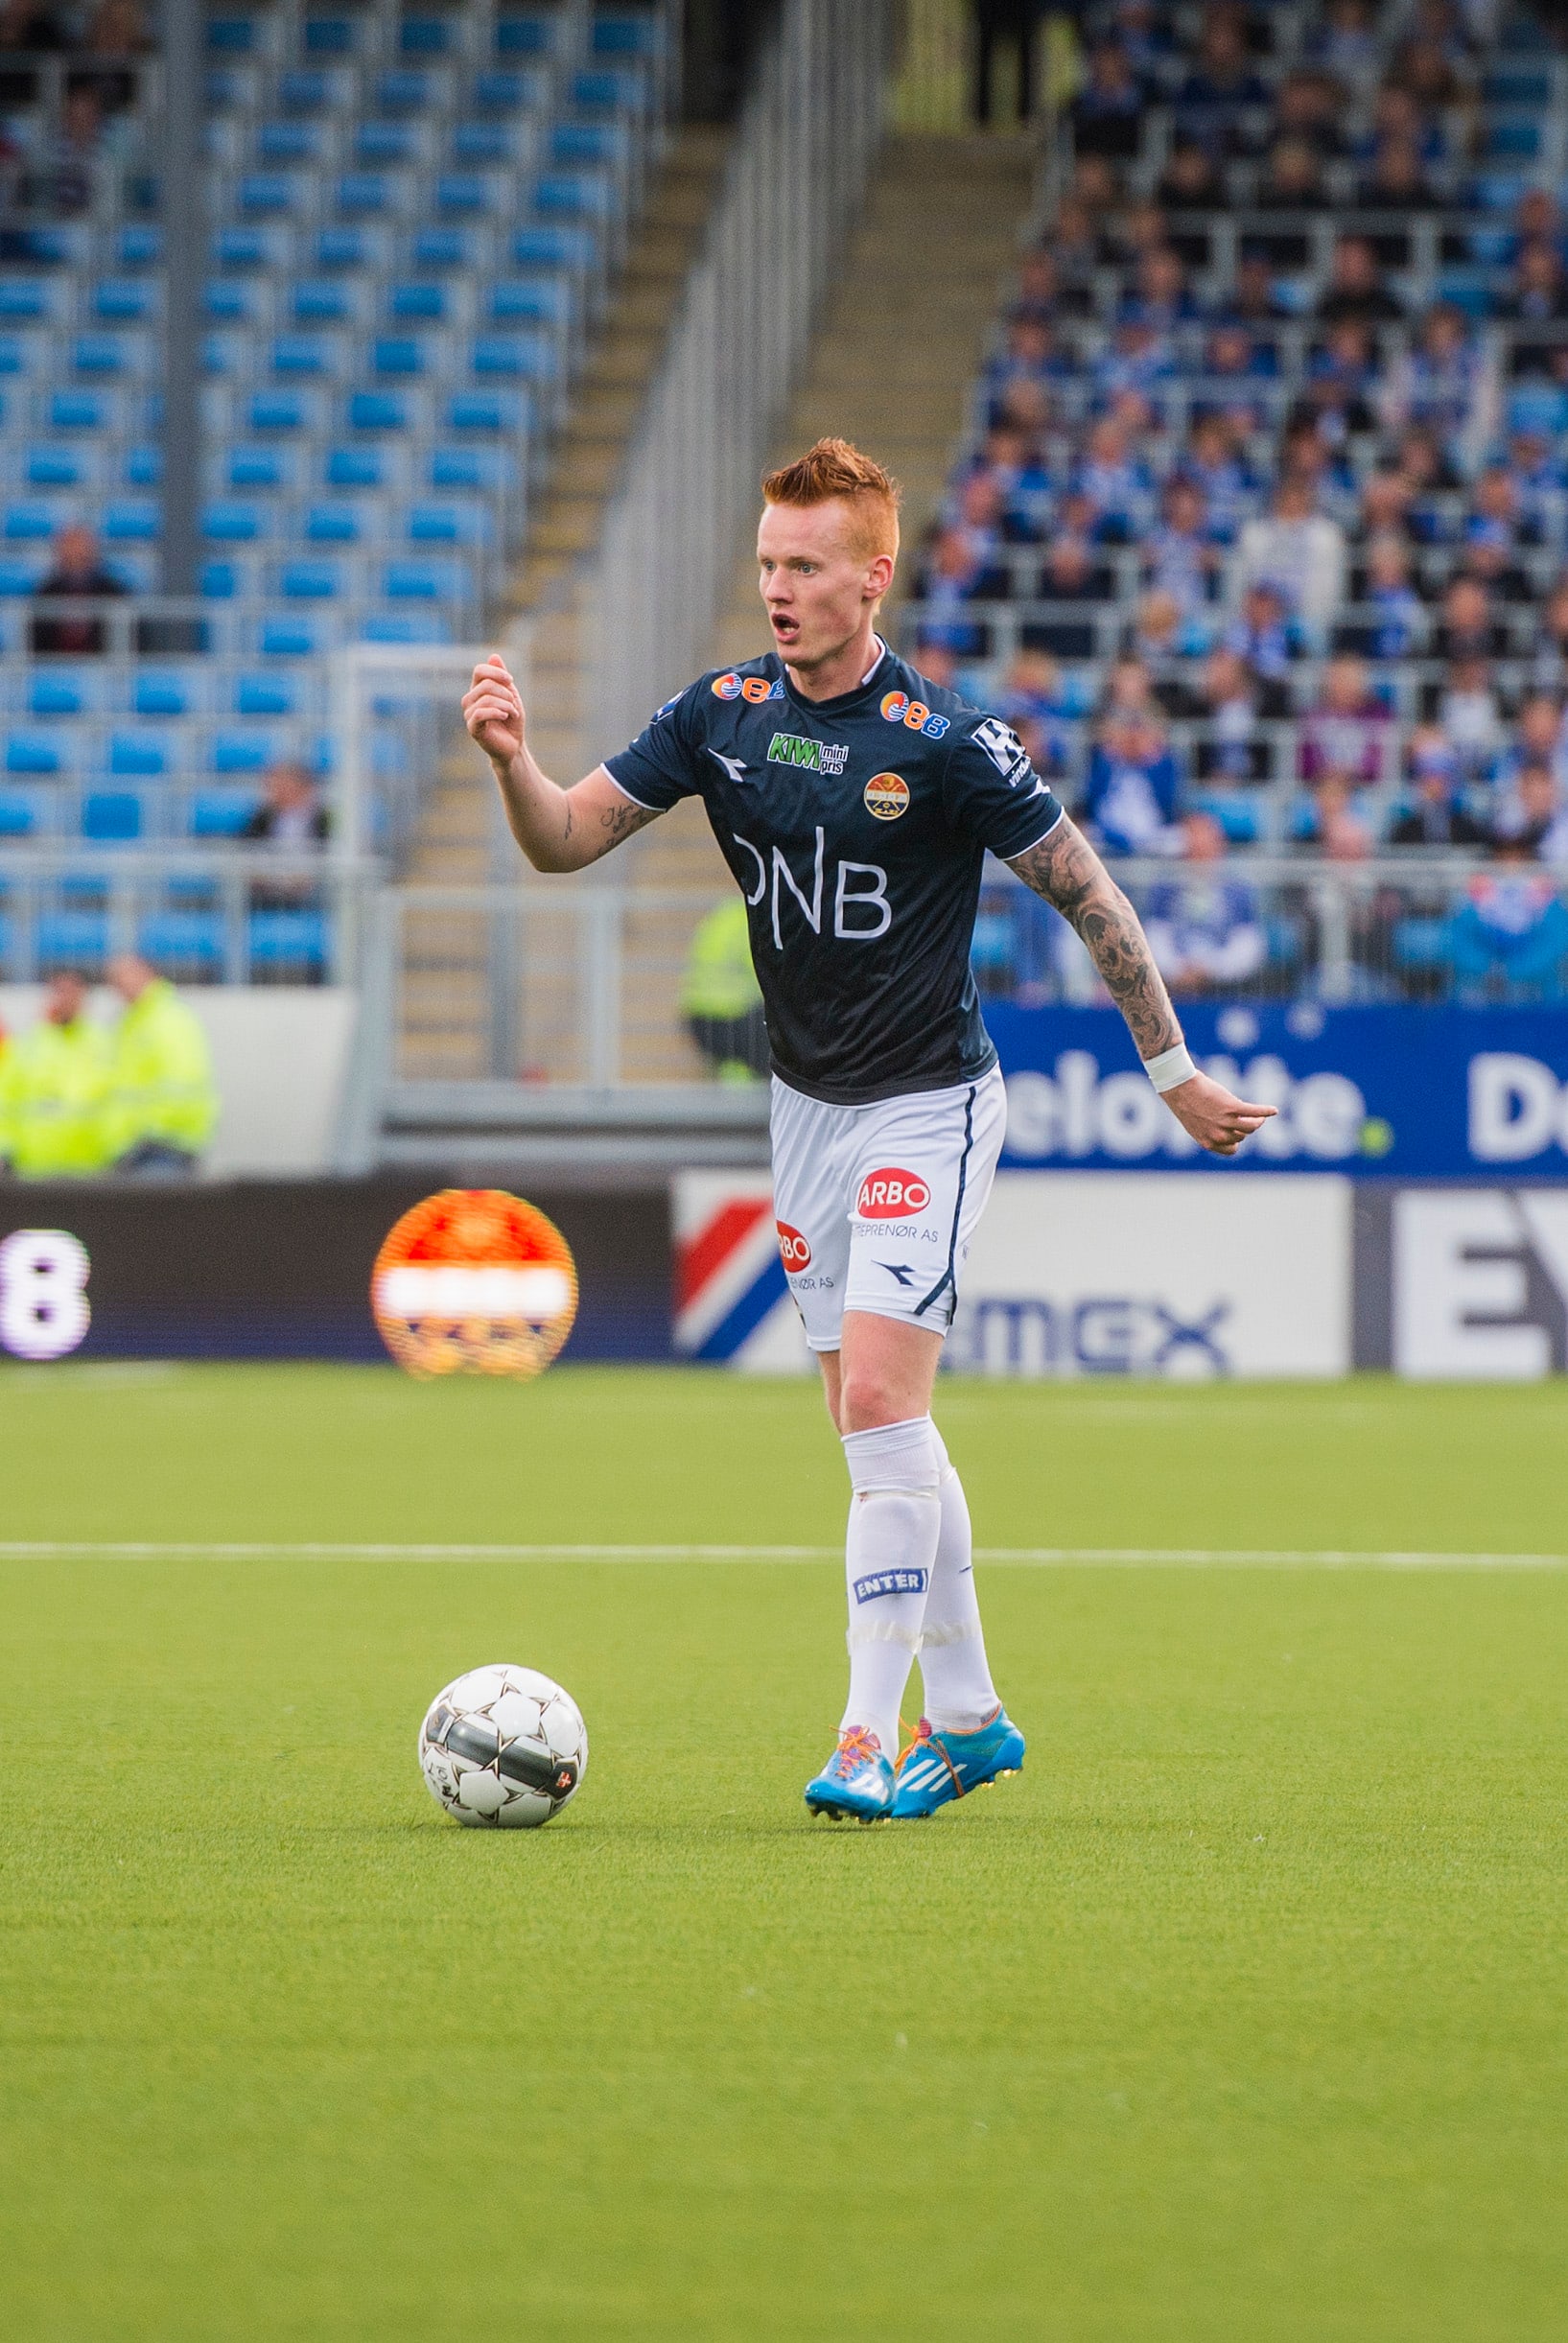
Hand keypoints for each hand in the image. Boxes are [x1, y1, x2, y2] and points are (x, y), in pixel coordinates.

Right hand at [462, 652, 524, 766]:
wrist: (514, 745)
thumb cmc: (512, 720)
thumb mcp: (510, 694)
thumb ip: (501, 677)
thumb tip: (493, 656)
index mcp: (477, 689)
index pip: (479, 670)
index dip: (496, 672)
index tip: (510, 681)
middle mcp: (470, 700)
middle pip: (486, 684)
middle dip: (505, 693)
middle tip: (514, 704)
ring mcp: (469, 714)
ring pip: (485, 698)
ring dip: (505, 705)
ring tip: (512, 713)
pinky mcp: (472, 728)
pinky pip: (480, 713)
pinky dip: (497, 712)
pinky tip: (505, 717)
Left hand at [1163, 1070, 1277, 1156]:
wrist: (1180, 1087)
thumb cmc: (1186, 1103)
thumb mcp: (1197, 1124)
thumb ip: (1211, 1131)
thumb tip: (1231, 1133)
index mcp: (1209, 1143)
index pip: (1233, 1149)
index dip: (1236, 1140)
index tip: (1236, 1131)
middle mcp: (1219, 1135)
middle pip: (1243, 1135)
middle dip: (1244, 1127)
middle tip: (1242, 1116)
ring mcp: (1227, 1121)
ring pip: (1251, 1126)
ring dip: (1257, 1120)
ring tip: (1258, 1115)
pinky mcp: (1234, 1107)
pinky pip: (1256, 1112)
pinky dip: (1266, 1111)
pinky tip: (1273, 1110)